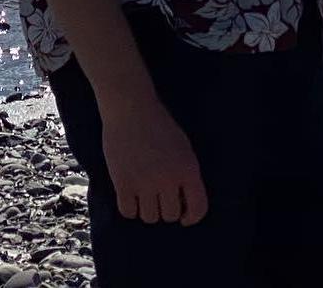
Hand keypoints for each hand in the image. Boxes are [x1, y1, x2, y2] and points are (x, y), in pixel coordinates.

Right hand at [100, 93, 208, 224]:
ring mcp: (145, 182)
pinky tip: (128, 194)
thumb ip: (185, 174)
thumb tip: (183, 203)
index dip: (191, 217)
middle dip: (165, 208)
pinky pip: (128, 211)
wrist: (130, 105)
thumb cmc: (157, 123)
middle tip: (157, 195)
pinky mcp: (123, 182)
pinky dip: (129, 207)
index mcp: (188, 170)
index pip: (198, 209)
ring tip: (142, 193)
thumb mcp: (183, 146)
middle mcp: (168, 179)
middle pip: (171, 215)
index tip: (184, 217)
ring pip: (150, 217)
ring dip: (146, 208)